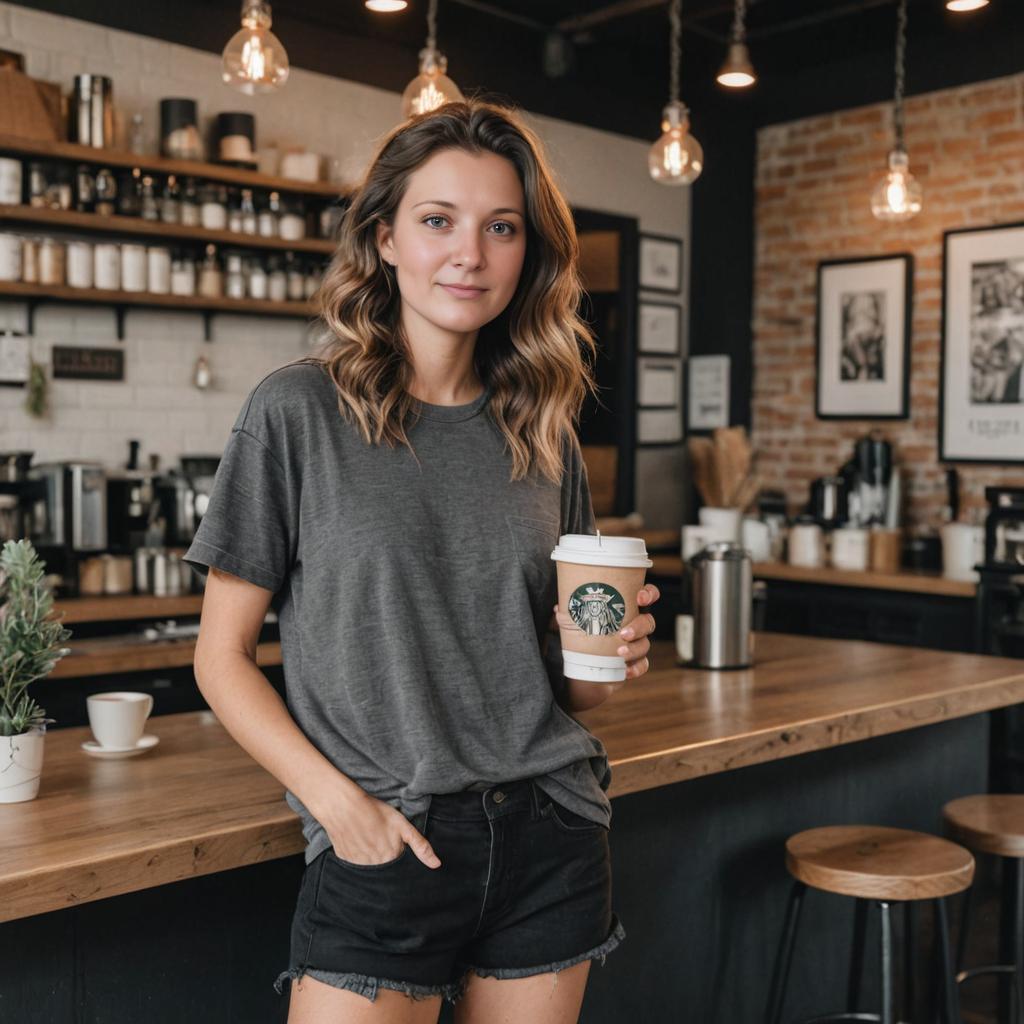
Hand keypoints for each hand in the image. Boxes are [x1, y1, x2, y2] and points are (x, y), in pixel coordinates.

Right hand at [319, 788, 440, 869]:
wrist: (343, 806)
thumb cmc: (374, 811)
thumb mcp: (403, 825)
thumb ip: (421, 846)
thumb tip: (437, 865)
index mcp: (390, 860)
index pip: (399, 864)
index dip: (398, 851)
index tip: (392, 840)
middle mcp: (374, 868)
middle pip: (385, 868)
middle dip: (385, 857)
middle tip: (378, 836)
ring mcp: (357, 866)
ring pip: (370, 867)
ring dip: (371, 857)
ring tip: (367, 837)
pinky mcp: (345, 861)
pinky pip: (355, 864)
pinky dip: (358, 855)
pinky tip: (357, 840)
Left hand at [552, 582, 659, 683]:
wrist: (584, 664)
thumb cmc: (584, 633)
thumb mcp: (575, 621)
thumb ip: (570, 613)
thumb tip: (558, 608)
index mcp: (626, 608)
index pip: (647, 595)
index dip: (649, 594)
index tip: (639, 598)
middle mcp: (635, 624)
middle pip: (649, 622)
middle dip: (639, 626)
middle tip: (623, 632)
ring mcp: (637, 643)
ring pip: (646, 644)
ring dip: (634, 648)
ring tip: (619, 652)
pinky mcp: (635, 662)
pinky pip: (644, 664)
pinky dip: (637, 668)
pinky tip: (626, 671)